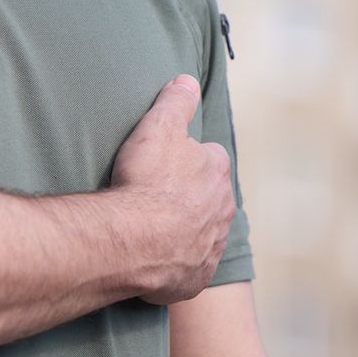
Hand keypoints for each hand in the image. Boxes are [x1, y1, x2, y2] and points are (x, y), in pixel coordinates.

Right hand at [110, 74, 235, 304]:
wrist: (134, 239)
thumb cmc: (146, 180)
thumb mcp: (159, 126)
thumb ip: (176, 100)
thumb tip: (188, 79)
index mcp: (217, 171)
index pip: (210, 157)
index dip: (186, 158)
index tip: (165, 163)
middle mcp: (223, 210)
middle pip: (209, 197)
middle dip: (189, 196)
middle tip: (156, 196)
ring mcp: (211, 247)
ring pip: (202, 233)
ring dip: (183, 230)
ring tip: (152, 228)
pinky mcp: (196, 278)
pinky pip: (188, 267)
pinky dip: (175, 263)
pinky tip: (153, 258)